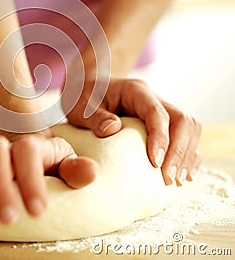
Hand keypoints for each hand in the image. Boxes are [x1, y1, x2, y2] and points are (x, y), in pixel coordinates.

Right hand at [0, 132, 97, 223]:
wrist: (24, 155)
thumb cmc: (46, 166)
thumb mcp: (63, 167)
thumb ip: (74, 170)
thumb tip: (91, 173)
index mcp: (30, 145)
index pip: (27, 150)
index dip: (31, 177)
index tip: (38, 210)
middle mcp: (2, 146)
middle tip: (8, 218)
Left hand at [62, 77, 201, 185]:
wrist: (87, 89)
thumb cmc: (84, 98)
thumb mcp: (81, 106)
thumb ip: (95, 117)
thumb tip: (113, 130)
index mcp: (135, 91)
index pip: (156, 112)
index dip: (160, 137)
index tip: (155, 163)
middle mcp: (153, 98)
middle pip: (181, 120)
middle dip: (179, 151)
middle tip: (169, 179)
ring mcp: (161, 110)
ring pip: (188, 128)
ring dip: (186, 155)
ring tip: (176, 181)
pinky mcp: (163, 124)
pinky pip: (185, 137)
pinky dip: (187, 155)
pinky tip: (182, 175)